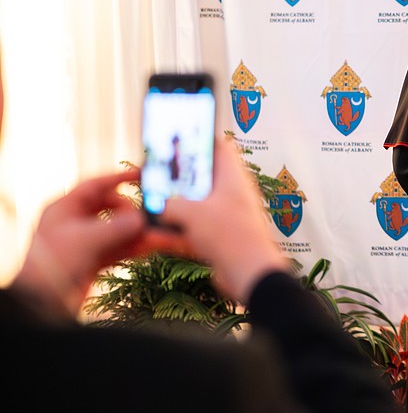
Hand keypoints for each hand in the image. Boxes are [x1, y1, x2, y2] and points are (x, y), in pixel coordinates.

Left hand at [15, 168, 149, 317]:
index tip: (141, 175)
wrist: (42, 302)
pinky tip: (150, 247)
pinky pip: (117, 248)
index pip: (94, 186)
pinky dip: (133, 247)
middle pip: (109, 208)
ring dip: (137, 233)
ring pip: (116, 230)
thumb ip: (118, 227)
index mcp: (64, 209)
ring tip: (159, 235)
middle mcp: (73, 222)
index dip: (118, 178)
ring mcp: (83, 242)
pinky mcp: (91, 260)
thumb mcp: (87, 239)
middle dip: (131, 212)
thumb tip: (141, 219)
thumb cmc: (54, 264)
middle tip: (147, 218)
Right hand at [159, 138, 287, 302]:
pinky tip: (160, 233)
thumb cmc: (231, 237)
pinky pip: (197, 227)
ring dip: (177, 205)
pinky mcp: (222, 236)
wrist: (250, 275)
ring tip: (153, 203)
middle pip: (204, 176)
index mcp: (233, 178)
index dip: (199, 139)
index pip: (219, 147)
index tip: (177, 137)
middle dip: (180, 176)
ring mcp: (228, 215)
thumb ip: (167, 204)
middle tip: (156, 175)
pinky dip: (181, 229)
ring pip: (198, 203)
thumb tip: (154, 205)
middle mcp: (232, 193)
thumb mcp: (190, 214)